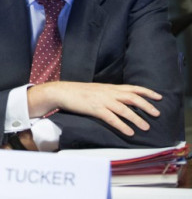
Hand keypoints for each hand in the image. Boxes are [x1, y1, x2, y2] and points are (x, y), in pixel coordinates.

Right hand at [28, 82, 160, 135]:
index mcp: (109, 87)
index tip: (158, 97)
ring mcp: (102, 100)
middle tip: (157, 113)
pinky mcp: (95, 109)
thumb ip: (108, 94)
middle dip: (146, 106)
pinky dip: (122, 125)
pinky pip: (112, 118)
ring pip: (125, 109)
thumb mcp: (96, 90)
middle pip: (132, 97)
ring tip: (146, 127)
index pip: (132, 88)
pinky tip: (129, 132)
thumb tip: (120, 100)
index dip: (147, 92)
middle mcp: (108, 92)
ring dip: (137, 119)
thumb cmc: (78, 92)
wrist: (61, 91)